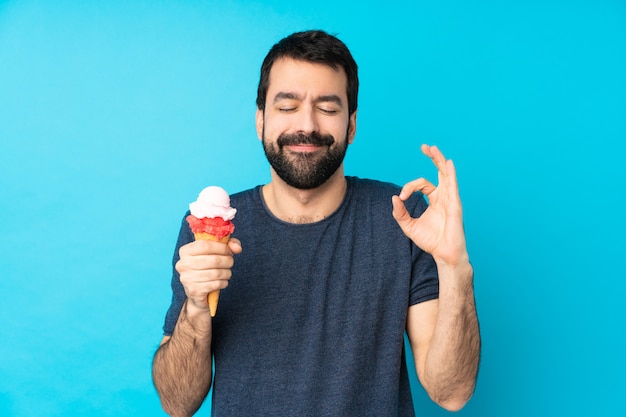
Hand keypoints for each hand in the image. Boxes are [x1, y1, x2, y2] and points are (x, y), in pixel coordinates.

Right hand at [175, 238, 242, 311]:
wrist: (197, 293)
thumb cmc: (207, 268)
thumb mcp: (215, 252)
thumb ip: (228, 245)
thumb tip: (237, 248)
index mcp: (185, 251)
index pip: (204, 245)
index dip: (221, 247)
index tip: (229, 251)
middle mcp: (183, 264)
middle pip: (213, 260)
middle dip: (227, 261)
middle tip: (230, 262)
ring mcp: (187, 278)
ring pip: (216, 273)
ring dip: (227, 273)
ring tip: (227, 273)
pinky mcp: (194, 291)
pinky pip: (216, 284)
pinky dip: (224, 282)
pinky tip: (222, 282)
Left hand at [392, 145, 467, 266]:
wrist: (443, 254)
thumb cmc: (430, 241)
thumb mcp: (409, 226)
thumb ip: (400, 213)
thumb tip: (394, 198)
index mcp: (435, 199)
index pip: (422, 184)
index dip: (409, 187)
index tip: (401, 197)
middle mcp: (444, 196)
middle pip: (439, 172)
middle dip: (432, 158)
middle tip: (424, 146)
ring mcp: (451, 200)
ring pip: (446, 175)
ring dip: (439, 160)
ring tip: (433, 148)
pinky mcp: (455, 206)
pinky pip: (453, 187)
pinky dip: (450, 174)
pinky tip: (448, 163)